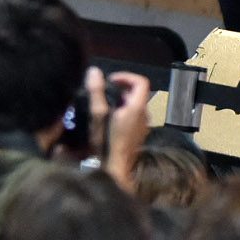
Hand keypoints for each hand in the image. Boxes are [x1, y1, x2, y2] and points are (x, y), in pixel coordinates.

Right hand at [92, 69, 151, 190]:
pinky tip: (109, 118)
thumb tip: (94, 71)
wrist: (116, 168)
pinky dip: (124, 110)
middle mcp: (145, 114)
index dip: (126, 76)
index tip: (110, 80)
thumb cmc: (107, 141)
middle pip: (139, 92)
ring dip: (122, 100)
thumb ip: (97, 92)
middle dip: (122, 88)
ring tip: (105, 103)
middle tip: (105, 91)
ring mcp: (144, 125)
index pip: (141, 81)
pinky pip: (134, 115)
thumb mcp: (98, 115)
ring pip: (136, 104)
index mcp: (138, 107)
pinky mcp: (139, 133)